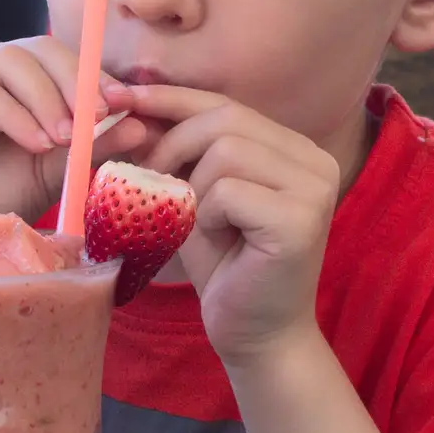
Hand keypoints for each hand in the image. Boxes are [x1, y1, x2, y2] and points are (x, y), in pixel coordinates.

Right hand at [0, 38, 149, 232]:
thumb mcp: (54, 167)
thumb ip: (90, 144)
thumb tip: (140, 124)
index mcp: (14, 74)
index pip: (60, 56)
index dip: (94, 74)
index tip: (125, 104)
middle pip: (38, 48)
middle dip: (74, 81)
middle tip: (99, 116)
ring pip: (10, 61)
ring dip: (46, 98)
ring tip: (65, 138)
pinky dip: (14, 114)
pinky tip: (35, 143)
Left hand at [135, 86, 340, 371]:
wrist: (257, 336)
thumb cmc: (226, 267)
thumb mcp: (197, 196)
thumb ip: (181, 152)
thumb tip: (128, 102)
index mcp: (295, 149)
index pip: (225, 104)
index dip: (169, 98)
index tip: (119, 96)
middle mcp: (315, 160)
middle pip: (226, 118)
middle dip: (172, 144)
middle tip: (149, 183)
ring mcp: (314, 188)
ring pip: (226, 151)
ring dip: (193, 187)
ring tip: (195, 222)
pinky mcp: (301, 220)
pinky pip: (229, 190)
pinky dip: (207, 214)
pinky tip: (219, 241)